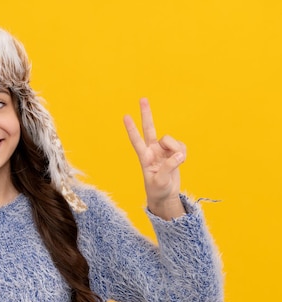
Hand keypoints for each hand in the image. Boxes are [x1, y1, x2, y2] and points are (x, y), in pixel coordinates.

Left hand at [123, 98, 185, 219]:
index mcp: (144, 157)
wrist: (166, 195)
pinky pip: (182, 147)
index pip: (136, 141)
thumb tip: (179, 155)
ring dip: (177, 151)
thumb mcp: (161, 181)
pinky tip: (180, 162)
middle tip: (142, 99)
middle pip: (149, 128)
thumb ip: (169, 167)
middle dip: (146, 114)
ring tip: (176, 164)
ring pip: (172, 141)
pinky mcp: (174, 152)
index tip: (125, 116)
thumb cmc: (158, 190)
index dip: (132, 129)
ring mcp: (163, 150)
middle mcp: (152, 150)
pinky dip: (183, 154)